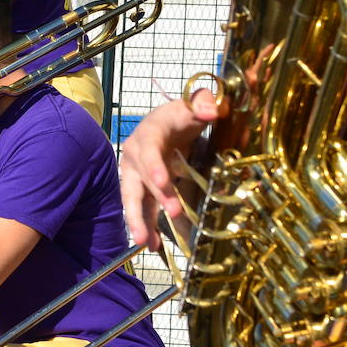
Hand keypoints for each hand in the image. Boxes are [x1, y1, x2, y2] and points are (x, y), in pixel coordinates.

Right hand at [119, 91, 223, 250]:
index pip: (148, 150)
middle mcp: (135, 157)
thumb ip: (204, 101)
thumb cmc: (181, 114)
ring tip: (145, 242)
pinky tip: (153, 246)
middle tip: (173, 212)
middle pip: (140, 179)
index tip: (165, 180)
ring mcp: (137, 175)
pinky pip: (143, 209)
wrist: (168, 124)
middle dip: (156, 197)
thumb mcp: (193, 103)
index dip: (154, 166)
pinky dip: (147, 227)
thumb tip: (212, 110)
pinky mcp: (143, 190)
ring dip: (139, 220)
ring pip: (134, 199)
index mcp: (148, 134)